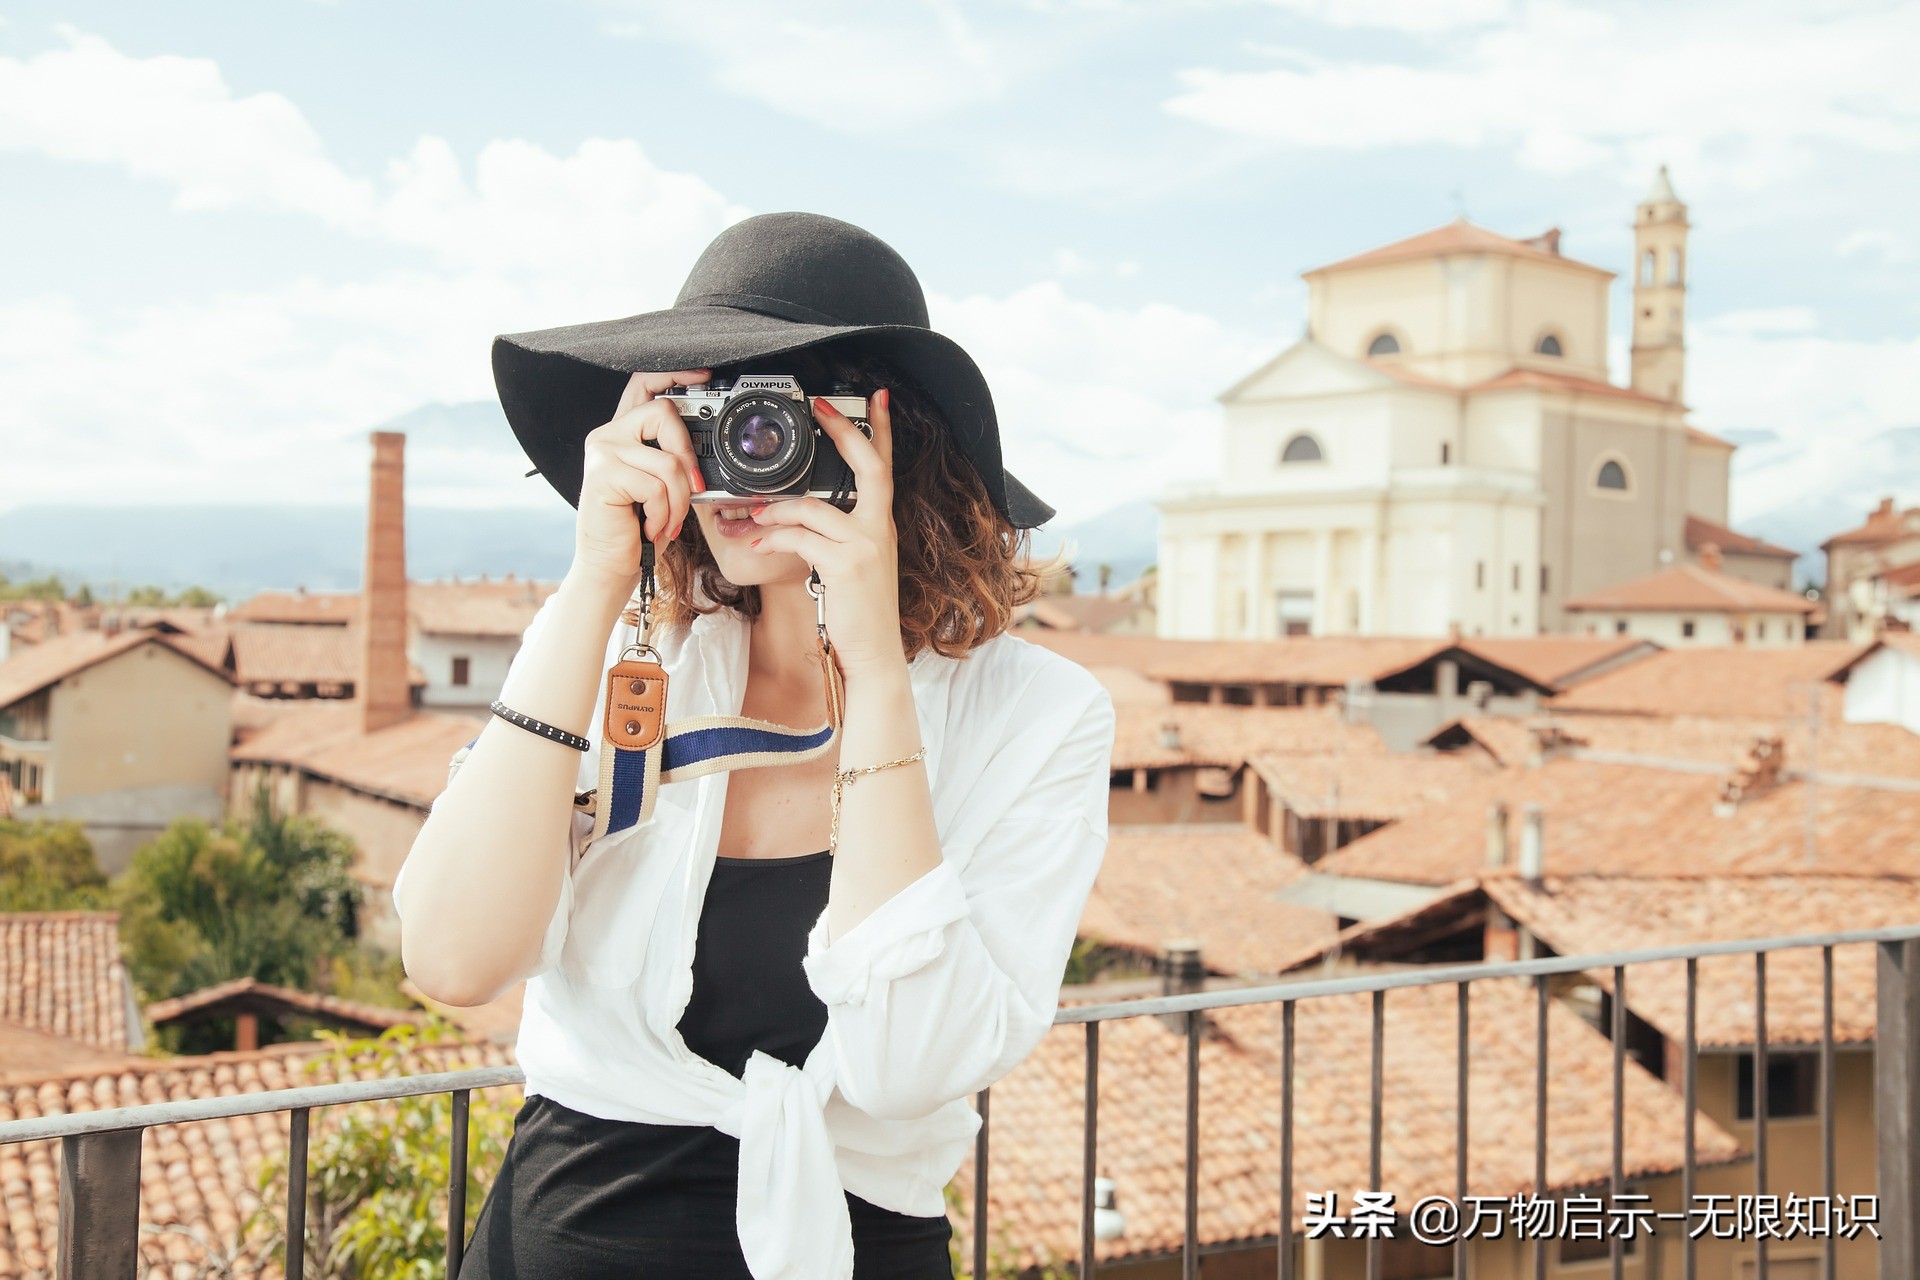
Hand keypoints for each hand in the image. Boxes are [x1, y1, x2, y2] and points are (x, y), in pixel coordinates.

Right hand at [571, 369, 709, 596]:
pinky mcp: (603, 475)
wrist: (611, 565)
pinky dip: (663, 514)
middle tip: (691, 489)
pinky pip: (655, 487)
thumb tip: (707, 447)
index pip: (643, 384)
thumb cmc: (638, 527)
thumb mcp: (662, 486)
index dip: (674, 374)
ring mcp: (603, 452)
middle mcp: (608, 435)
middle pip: (663, 413)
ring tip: (667, 521)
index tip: (703, 376)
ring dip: (678, 501)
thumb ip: (674, 459)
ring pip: (667, 461)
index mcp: (624, 433)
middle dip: (688, 455)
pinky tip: (650, 526)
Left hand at [745, 388, 903, 678]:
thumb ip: (837, 535)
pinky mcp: (845, 564)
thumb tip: (798, 513)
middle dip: (844, 431)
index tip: (876, 398)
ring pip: (813, 507)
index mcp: (881, 525)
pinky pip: (800, 537)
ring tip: (754, 515)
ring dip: (776, 508)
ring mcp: (866, 545)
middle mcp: (880, 529)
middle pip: (868, 466)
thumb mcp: (854, 566)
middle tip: (821, 407)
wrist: (873, 655)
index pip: (885, 467)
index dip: (882, 431)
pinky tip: (757, 542)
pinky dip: (773, 537)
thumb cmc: (859, 614)